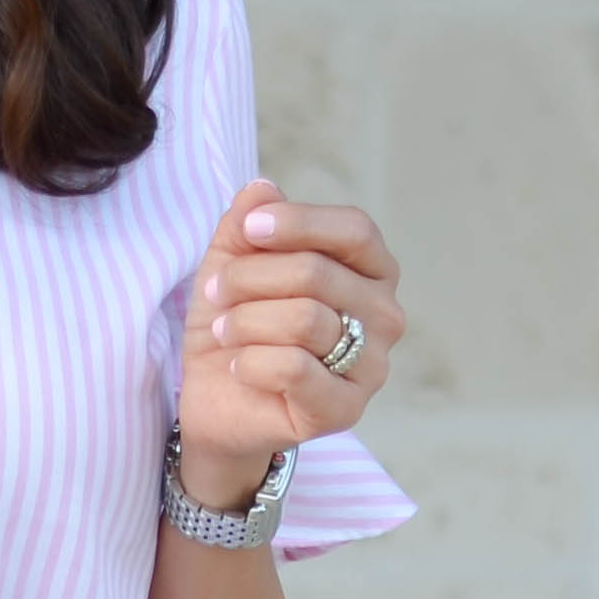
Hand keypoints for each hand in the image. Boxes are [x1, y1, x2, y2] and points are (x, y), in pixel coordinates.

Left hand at [176, 181, 402, 509]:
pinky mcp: (345, 409)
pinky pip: (295, 369)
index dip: (299, 222)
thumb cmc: (238, 327)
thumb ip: (247, 225)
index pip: (354, 229)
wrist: (219, 402)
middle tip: (214, 292)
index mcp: (371, 271)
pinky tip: (238, 366)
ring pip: (305, 319)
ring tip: (224, 331)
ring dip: (245, 320)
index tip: (249, 229)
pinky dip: (251, 362)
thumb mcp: (232, 266)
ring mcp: (372, 365)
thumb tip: (262, 188)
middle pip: (318, 272)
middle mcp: (384, 315)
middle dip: (250, 277)